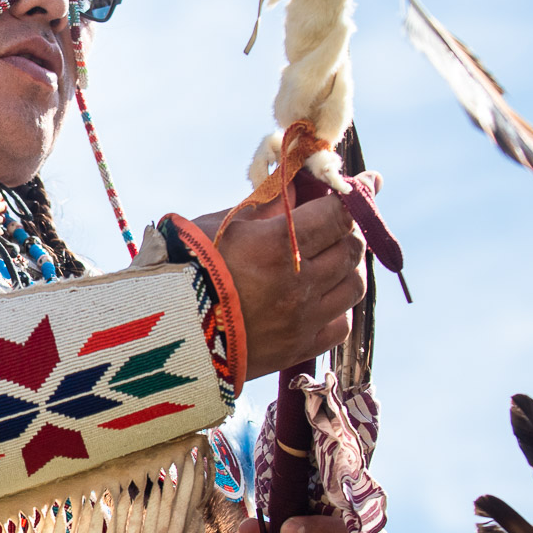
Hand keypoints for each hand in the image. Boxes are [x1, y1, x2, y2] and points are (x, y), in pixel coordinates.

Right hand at [191, 173, 377, 378]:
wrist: (166, 331)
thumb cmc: (186, 267)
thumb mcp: (220, 223)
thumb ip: (265, 204)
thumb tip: (296, 186)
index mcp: (281, 243)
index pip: (341, 213)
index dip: (356, 195)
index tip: (366, 183)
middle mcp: (301, 281)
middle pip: (352, 247)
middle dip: (348, 230)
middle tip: (335, 223)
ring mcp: (304, 318)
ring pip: (354, 285)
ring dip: (347, 267)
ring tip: (328, 260)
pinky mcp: (299, 348)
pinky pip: (340, 323)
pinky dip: (337, 306)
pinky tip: (319, 297)